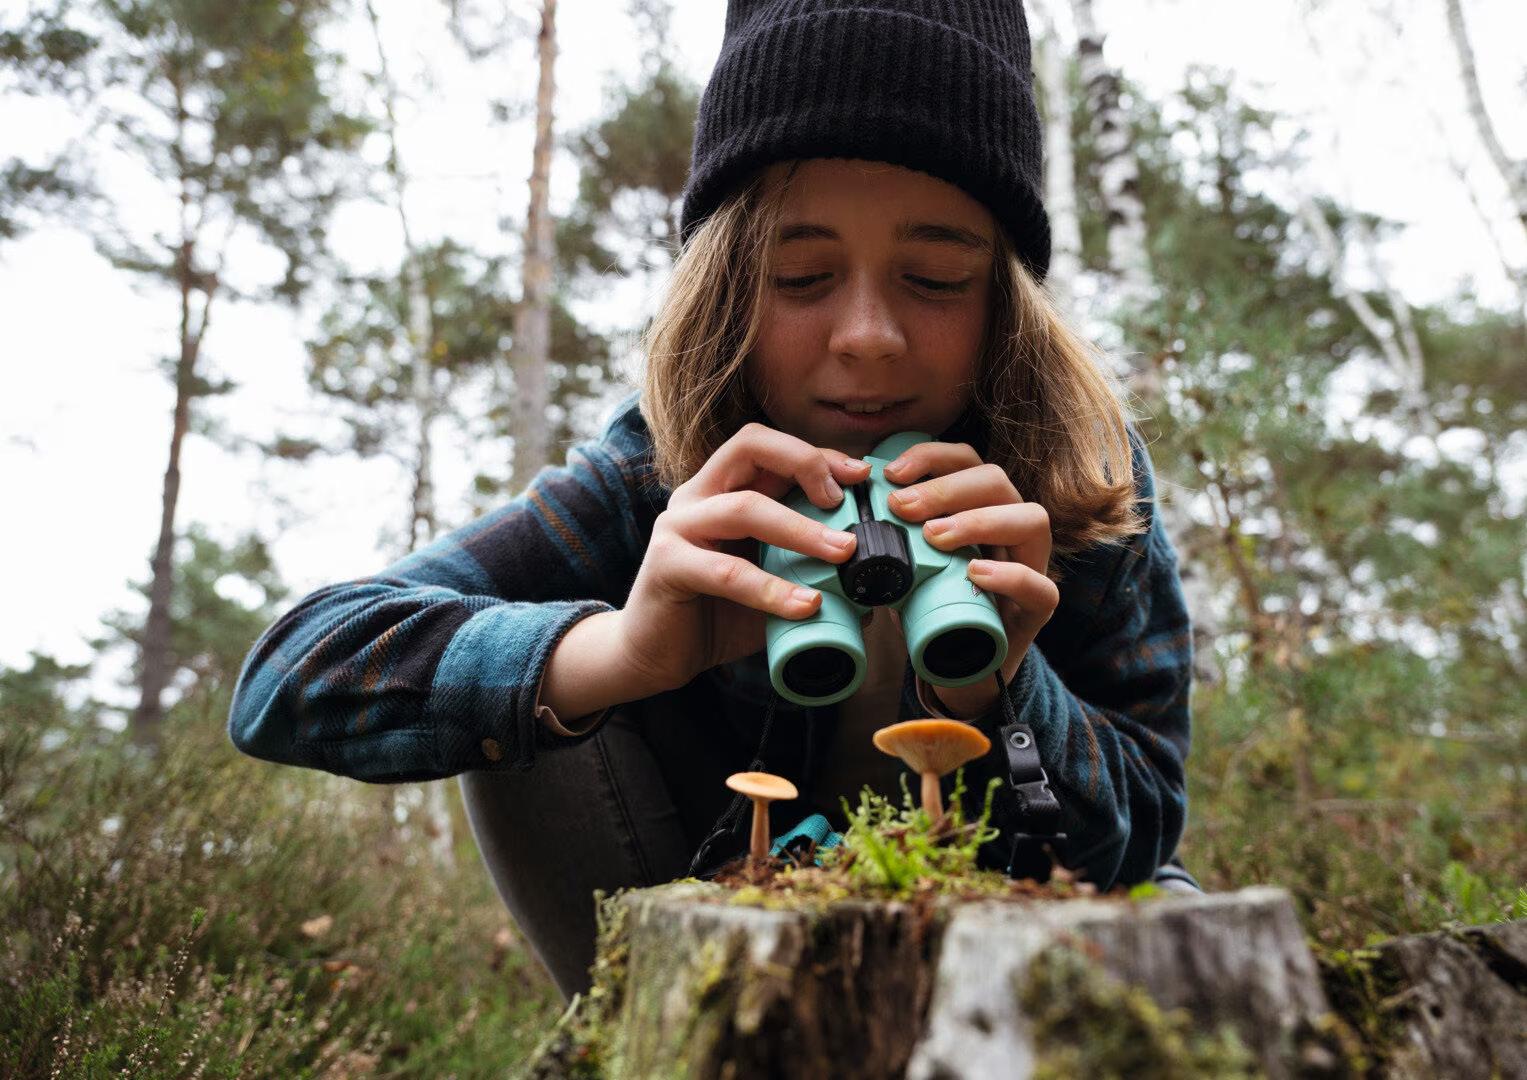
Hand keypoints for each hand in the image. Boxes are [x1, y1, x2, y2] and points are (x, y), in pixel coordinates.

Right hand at [614, 422, 869, 695]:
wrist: (656, 655)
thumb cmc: (715, 614)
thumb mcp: (772, 586)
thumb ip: (810, 576)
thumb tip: (873, 589)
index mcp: (723, 488)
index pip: (771, 447)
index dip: (818, 453)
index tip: (863, 474)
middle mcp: (697, 495)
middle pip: (750, 446)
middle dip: (806, 464)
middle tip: (847, 501)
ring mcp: (678, 527)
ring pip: (744, 507)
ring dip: (801, 528)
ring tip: (843, 552)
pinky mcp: (666, 566)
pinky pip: (727, 572)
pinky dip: (771, 588)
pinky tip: (805, 606)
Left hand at [882, 441, 1059, 719]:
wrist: (958, 669)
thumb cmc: (931, 606)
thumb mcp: (904, 563)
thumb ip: (887, 535)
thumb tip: (844, 511)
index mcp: (981, 506)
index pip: (968, 460)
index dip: (931, 457)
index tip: (889, 473)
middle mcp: (1013, 527)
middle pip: (997, 482)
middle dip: (946, 488)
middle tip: (902, 507)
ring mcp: (1032, 565)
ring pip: (1031, 520)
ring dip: (978, 521)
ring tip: (934, 537)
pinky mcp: (1039, 610)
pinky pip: (1041, 587)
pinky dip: (1009, 575)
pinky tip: (974, 572)